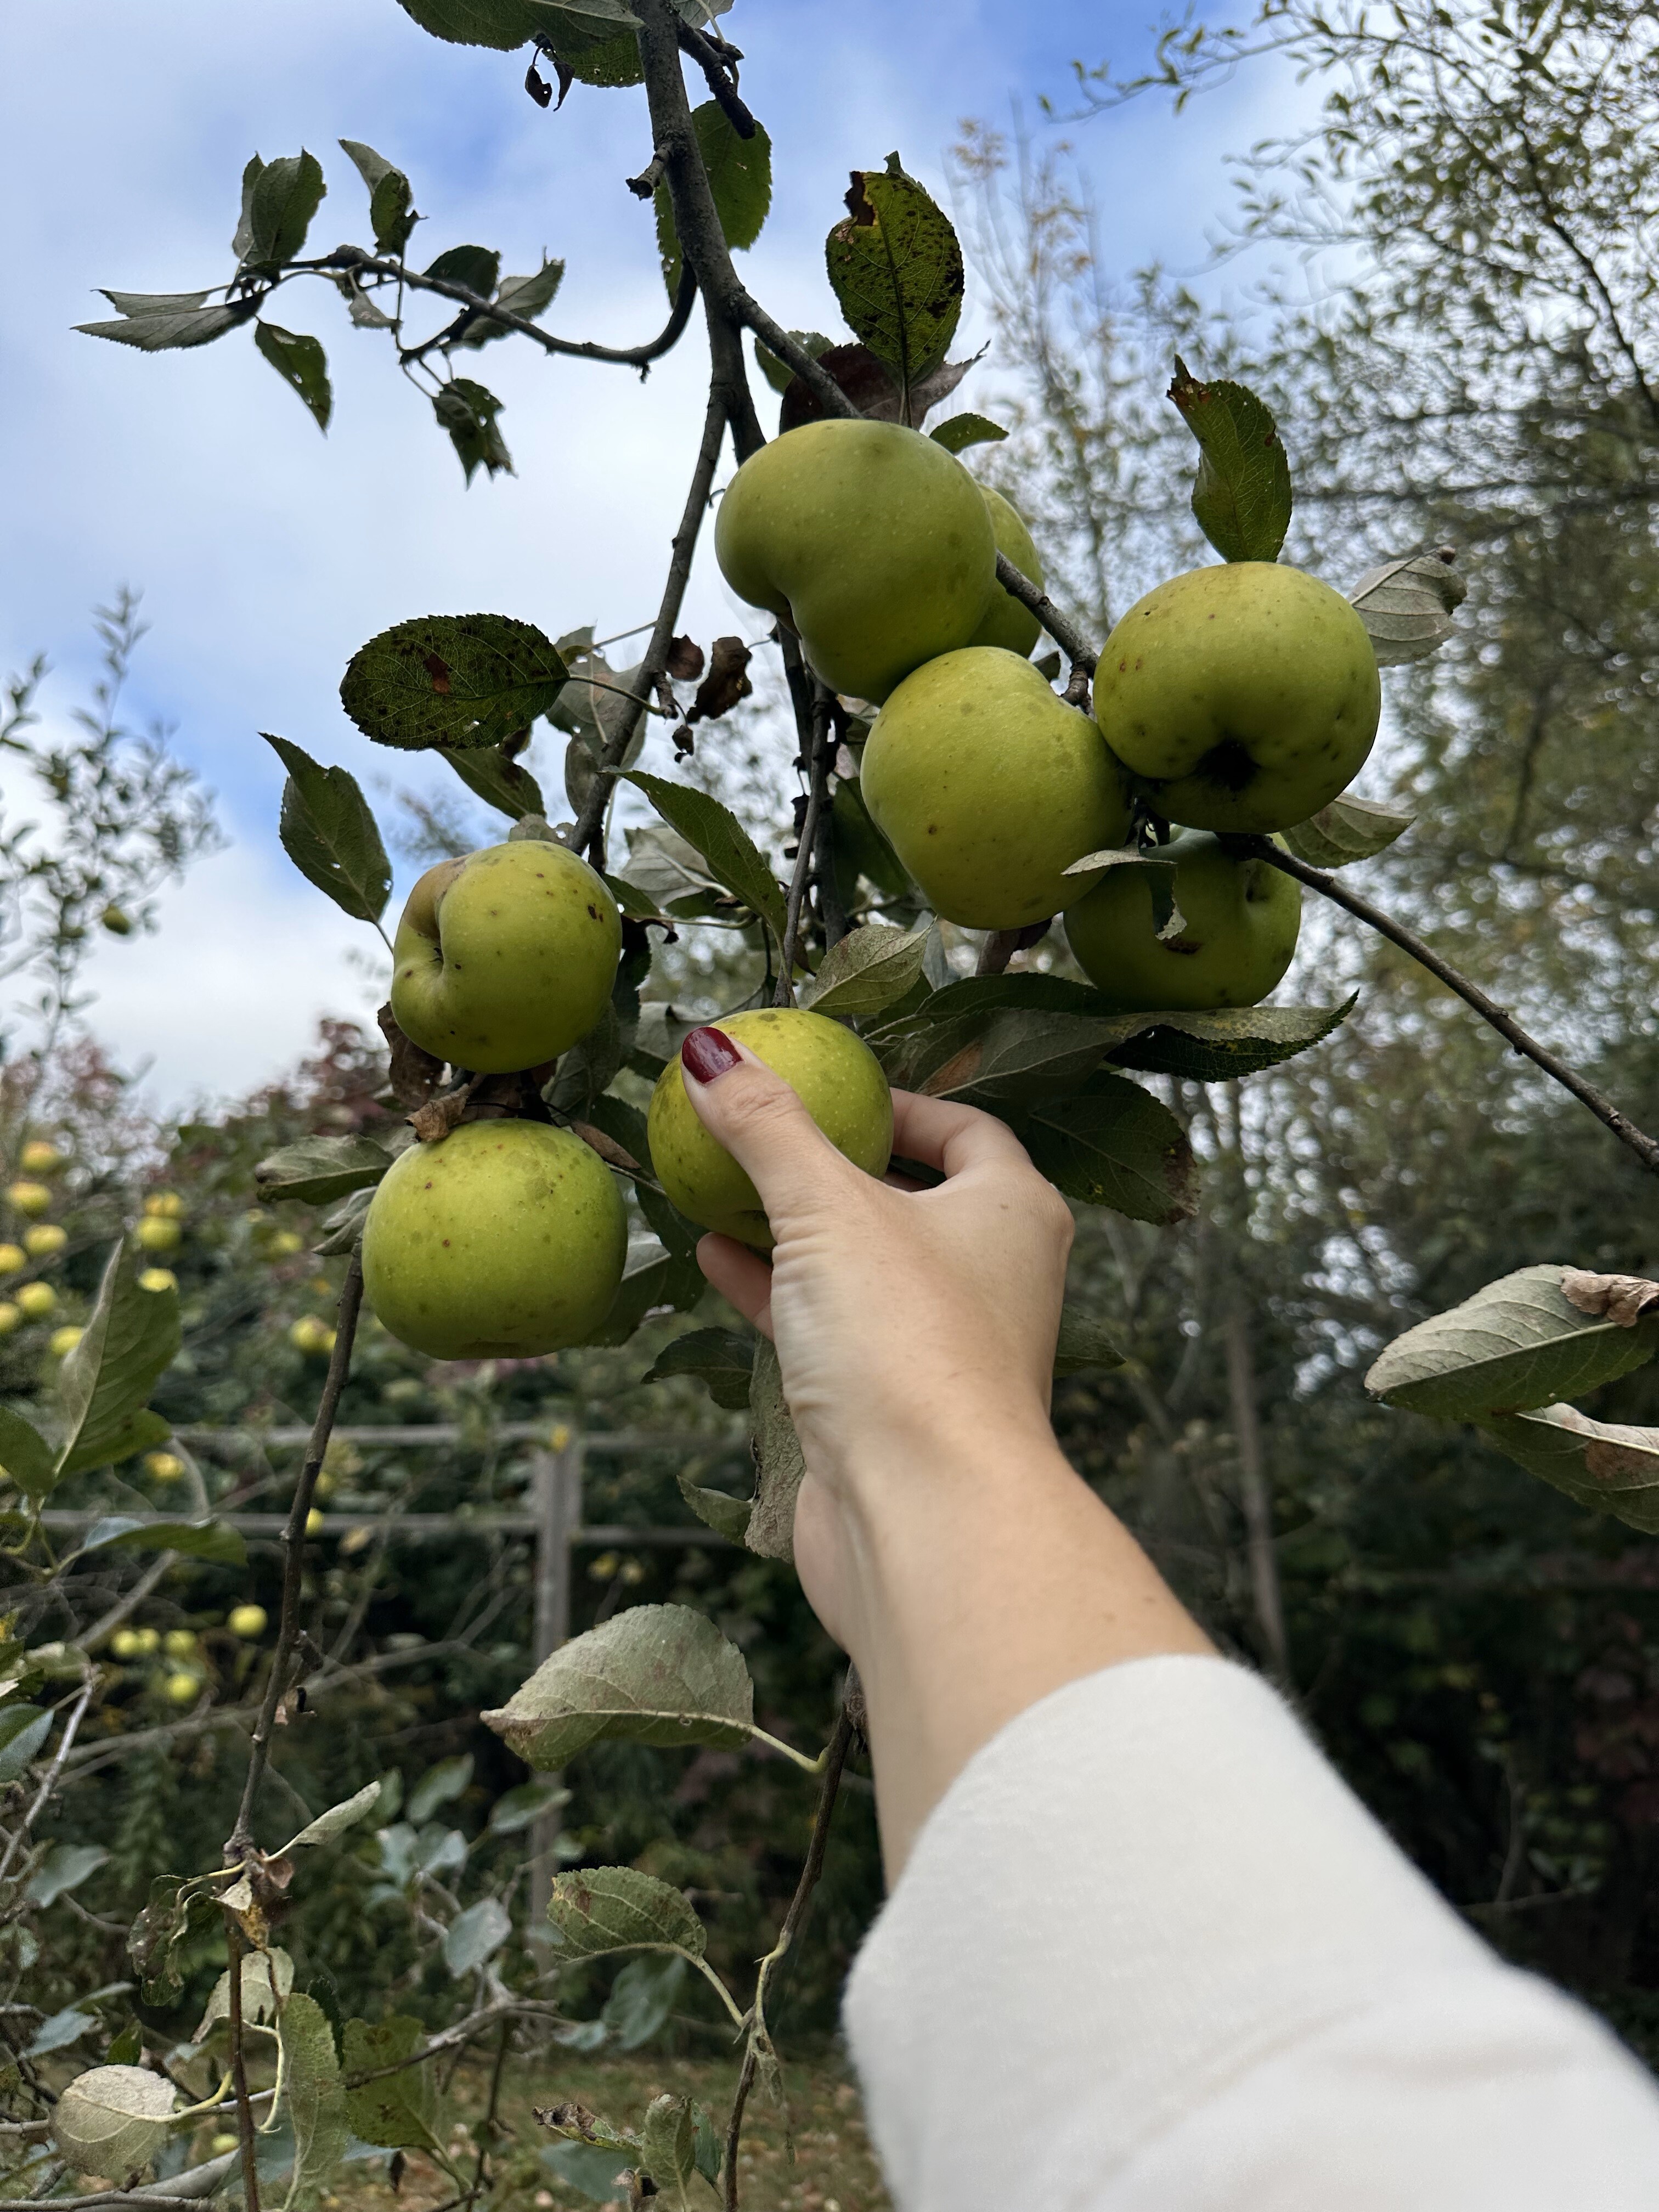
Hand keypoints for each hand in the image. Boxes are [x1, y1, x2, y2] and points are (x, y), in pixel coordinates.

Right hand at [679, 1024, 1074, 1644]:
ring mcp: (941, 1347)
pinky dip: (776, 1290)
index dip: (900, 1102)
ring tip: (718, 1188)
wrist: (926, 1513)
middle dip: (834, 1167)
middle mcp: (991, 1276)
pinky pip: (829, 1328)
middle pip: (910, 1197)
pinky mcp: (889, 1407)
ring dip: (793, 1230)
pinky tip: (714, 1259)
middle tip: (763, 1133)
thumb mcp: (824, 1207)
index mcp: (1012, 1211)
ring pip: (862, 1268)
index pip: (966, 1130)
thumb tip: (710, 1047)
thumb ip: (767, 1125)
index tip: (829, 1089)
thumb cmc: (906, 1343)